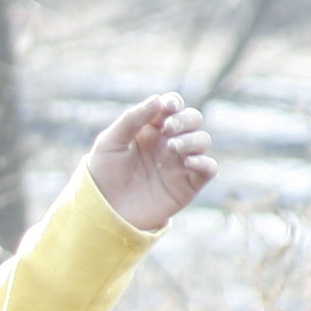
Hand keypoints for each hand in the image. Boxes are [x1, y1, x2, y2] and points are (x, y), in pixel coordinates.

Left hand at [85, 94, 216, 232]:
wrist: (102, 211)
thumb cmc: (103, 174)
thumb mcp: (110, 143)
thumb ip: (132, 119)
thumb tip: (158, 99)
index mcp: (150, 129)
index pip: (172, 107)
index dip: (174, 102)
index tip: (167, 106)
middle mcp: (168, 143)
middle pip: (192, 119)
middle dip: (185, 119)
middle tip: (168, 129)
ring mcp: (179, 163)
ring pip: (202, 140)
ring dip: (191, 139)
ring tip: (171, 148)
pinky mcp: (188, 184)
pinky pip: (209, 168)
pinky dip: (204, 162)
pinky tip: (187, 162)